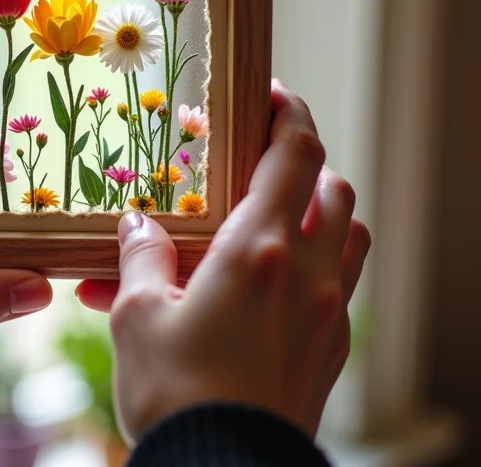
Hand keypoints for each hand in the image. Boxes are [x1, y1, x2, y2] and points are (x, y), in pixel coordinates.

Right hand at [76, 81, 369, 441]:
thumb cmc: (176, 393)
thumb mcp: (138, 315)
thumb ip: (140, 256)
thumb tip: (136, 224)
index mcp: (257, 250)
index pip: (295, 154)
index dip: (289, 113)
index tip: (273, 93)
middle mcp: (306, 273)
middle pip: (335, 188)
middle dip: (308, 159)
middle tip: (270, 154)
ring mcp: (328, 313)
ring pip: (351, 233)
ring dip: (325, 209)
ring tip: (285, 211)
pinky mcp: (331, 350)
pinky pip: (343, 284)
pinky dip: (324, 260)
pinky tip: (282, 278)